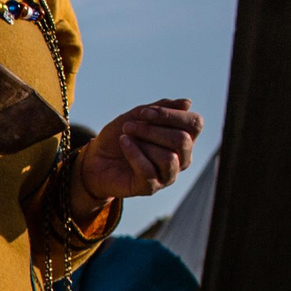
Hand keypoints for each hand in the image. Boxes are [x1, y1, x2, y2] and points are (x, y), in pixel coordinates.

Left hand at [69, 101, 202, 212]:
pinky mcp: (150, 187)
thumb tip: (188, 103)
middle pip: (182, 140)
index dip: (171, 115)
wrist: (95, 160)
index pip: (195, 124)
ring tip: (125, 137)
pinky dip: (134, 153)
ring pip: (169, 157)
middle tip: (128, 126)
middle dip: (152, 129)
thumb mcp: (137, 116)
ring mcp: (168, 175)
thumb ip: (160, 109)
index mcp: (184, 138)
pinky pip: (149, 170)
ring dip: (144, 143)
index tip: (144, 112)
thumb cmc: (120, 136)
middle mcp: (182, 158)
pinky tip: (123, 143)